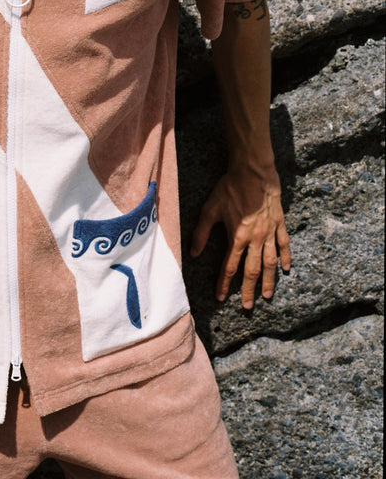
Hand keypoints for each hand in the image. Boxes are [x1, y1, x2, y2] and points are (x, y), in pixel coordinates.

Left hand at [190, 164, 290, 308]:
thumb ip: (201, 233)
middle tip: (247, 307)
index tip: (220, 297)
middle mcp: (255, 238)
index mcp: (237, 237)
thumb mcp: (211, 209)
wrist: (254, 172)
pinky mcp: (279, 224)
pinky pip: (284, 244)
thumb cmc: (230, 188)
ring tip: (267, 296)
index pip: (229, 267)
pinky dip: (285, 257)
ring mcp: (269, 232)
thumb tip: (192, 253)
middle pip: (252, 270)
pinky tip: (285, 269)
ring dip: (268, 281)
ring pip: (270, 262)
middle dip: (248, 290)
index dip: (224, 283)